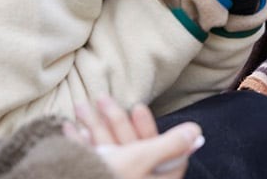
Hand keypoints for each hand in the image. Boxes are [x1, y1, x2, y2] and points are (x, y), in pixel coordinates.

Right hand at [63, 96, 202, 178]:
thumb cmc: (113, 177)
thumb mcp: (144, 157)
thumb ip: (171, 143)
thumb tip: (197, 132)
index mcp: (156, 178)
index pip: (157, 150)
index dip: (146, 127)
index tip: (136, 106)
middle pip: (128, 146)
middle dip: (113, 119)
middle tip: (99, 96)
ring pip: (105, 150)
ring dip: (92, 125)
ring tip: (78, 105)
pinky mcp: (91, 178)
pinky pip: (87, 160)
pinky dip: (79, 144)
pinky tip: (69, 129)